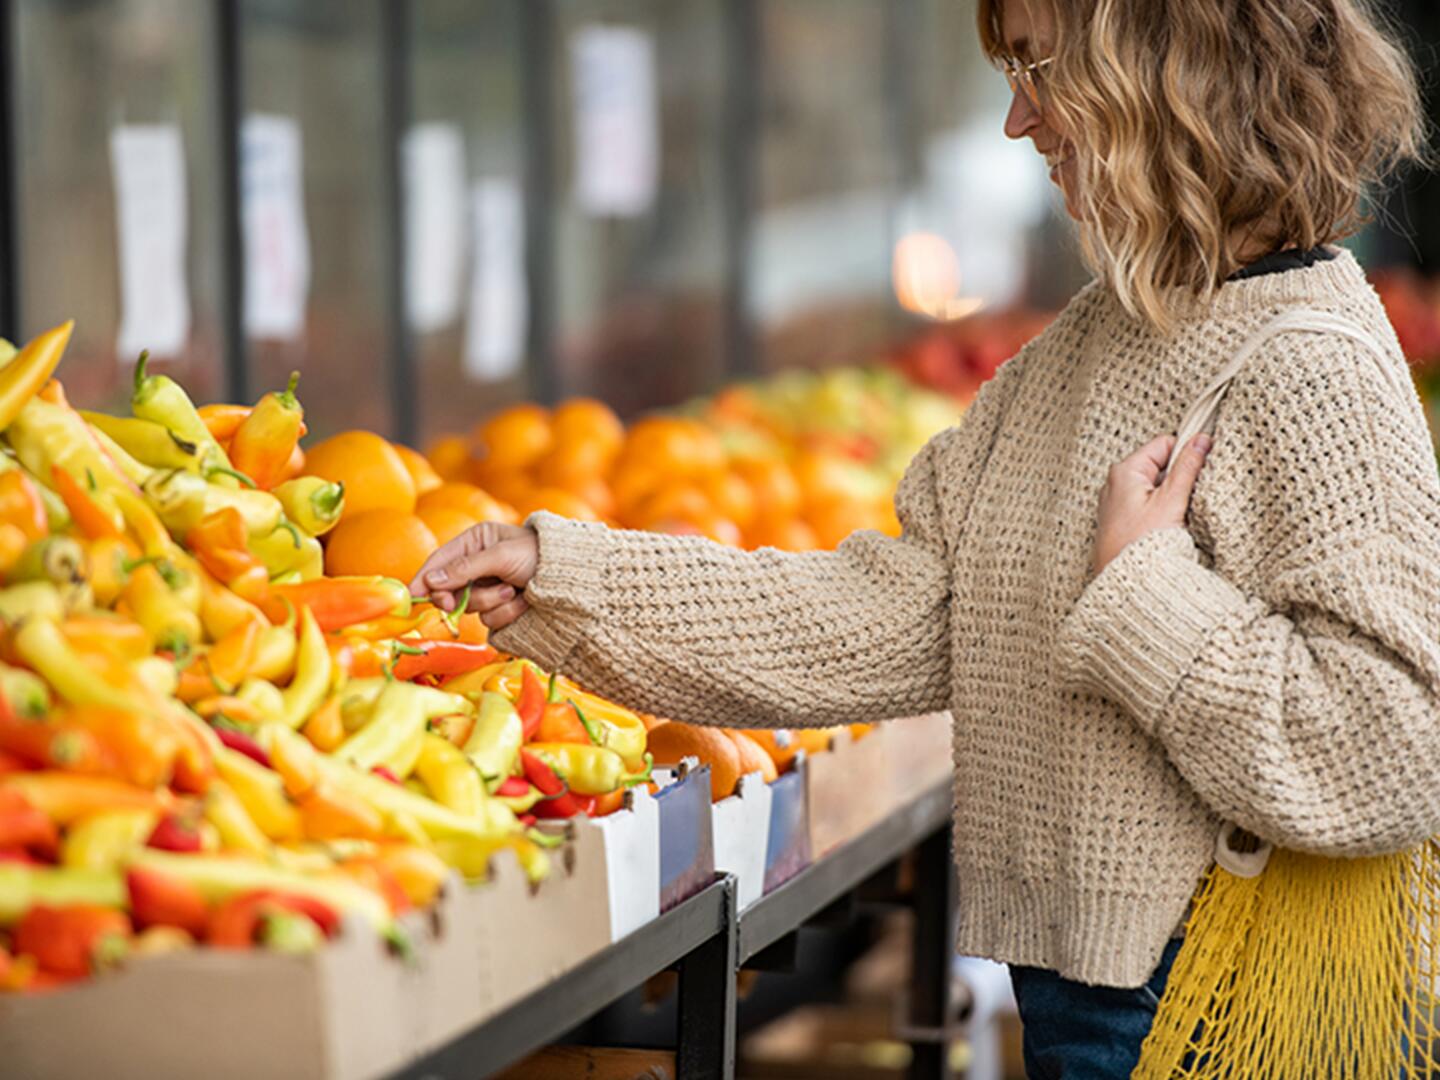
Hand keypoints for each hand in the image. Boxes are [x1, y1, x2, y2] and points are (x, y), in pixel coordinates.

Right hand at [409, 522, 538, 631]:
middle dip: (460, 596)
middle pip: (449, 590)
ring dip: (493, 603)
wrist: (576, 577)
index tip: (410, 595)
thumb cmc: (541, 555)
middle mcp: (478, 566)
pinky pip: (491, 621)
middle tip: (456, 603)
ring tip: (515, 591)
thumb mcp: (501, 556)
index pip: (439, 561)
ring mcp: (490, 589)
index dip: (423, 578)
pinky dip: (507, 614)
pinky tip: (524, 602)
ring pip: (471, 609)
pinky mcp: (501, 610)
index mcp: (475, 542)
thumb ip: (466, 568)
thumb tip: (432, 581)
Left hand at [1091, 433, 1211, 576]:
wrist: (1126, 583)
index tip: (1203, 465)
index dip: (1186, 452)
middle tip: (1191, 496)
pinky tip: (1169, 526)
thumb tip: (1201, 440)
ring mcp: (1116, 503)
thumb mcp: (1171, 500)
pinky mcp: (1121, 521)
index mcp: (1124, 471)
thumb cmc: (1143, 543)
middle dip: (1179, 477)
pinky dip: (1162, 510)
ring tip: (1180, 515)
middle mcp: (1115, 483)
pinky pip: (1147, 505)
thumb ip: (1187, 467)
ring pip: (1155, 488)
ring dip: (1172, 496)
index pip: (1163, 444)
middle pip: (1159, 466)